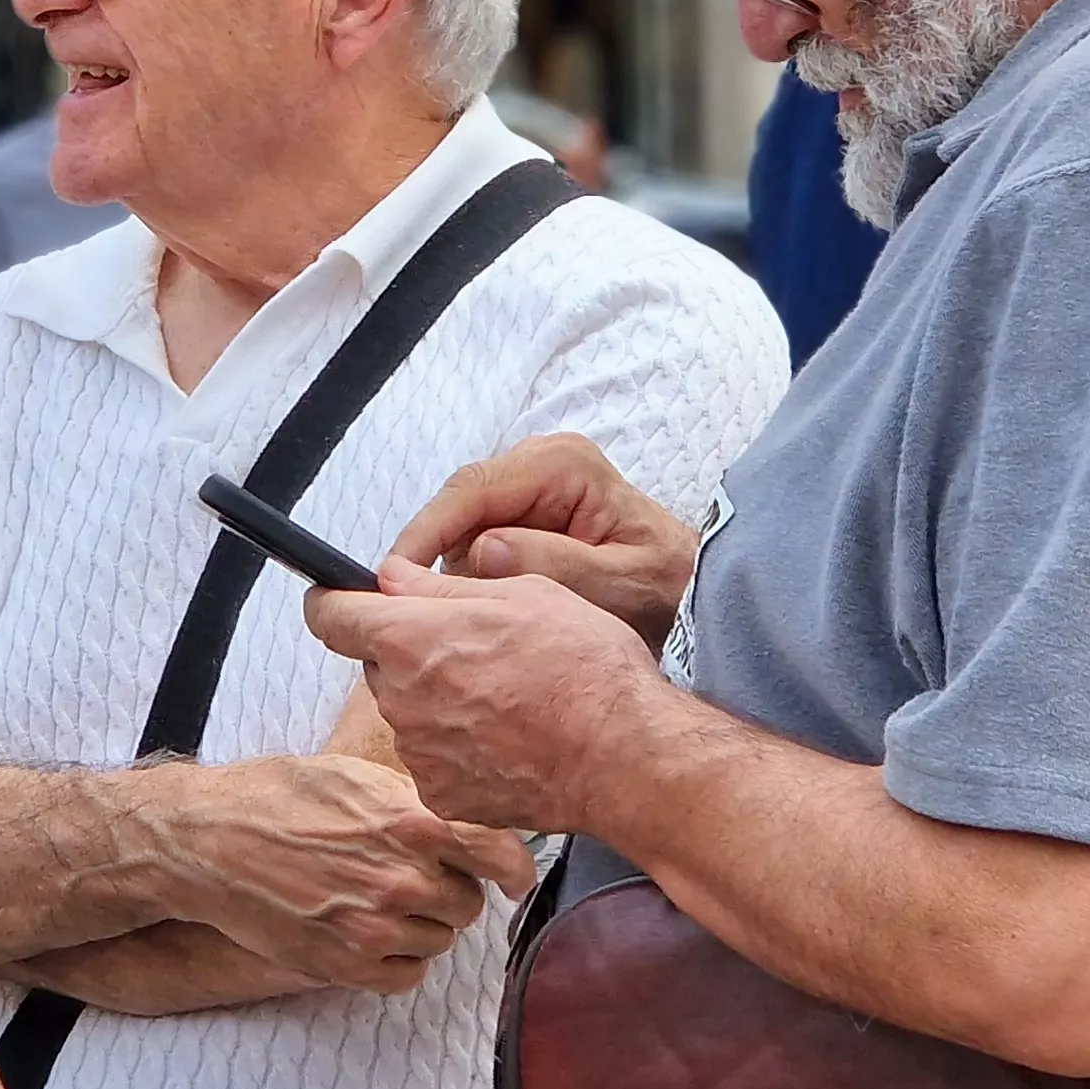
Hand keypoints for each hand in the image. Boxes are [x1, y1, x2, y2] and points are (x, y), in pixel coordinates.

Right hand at [126, 752, 535, 995]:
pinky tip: (374, 933)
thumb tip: (468, 824)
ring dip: (423, 925)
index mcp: (409, 821)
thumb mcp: (355, 776)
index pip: (497, 854)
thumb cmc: (277, 798)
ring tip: (380, 899)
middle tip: (414, 875)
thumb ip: (416, 801)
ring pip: (440, 941)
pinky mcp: (345, 963)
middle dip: (449, 890)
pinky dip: (400, 960)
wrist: (210, 842)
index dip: (515, 868)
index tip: (516, 878)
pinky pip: (407, 975)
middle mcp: (400, 878)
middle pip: (467, 903)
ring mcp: (373, 926)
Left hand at [305, 564, 678, 832]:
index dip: (335, 601)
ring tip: (505, 698)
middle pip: (378, 666)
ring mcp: (420, 754)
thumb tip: (392, 577)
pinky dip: (460, 748)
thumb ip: (442, 586)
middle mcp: (402, 699)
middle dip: (410, 653)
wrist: (623, 756)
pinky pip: (434, 760)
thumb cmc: (584, 668)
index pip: (331, 615)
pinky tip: (508, 738)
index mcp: (411, 640)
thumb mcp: (522, 593)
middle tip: (474, 649)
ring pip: (409, 714)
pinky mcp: (443, 796)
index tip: (344, 600)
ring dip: (438, 701)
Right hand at [387, 434, 701, 646]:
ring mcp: (529, 488)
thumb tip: (485, 551)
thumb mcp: (623, 584)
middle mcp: (539, 465)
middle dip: (437, 560)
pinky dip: (475, 580)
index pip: (471, 490)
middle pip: (457, 508)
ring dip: (458, 576)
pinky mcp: (524, 515)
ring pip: (460, 530)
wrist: (697, 593)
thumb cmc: (669, 588)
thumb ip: (559, 566)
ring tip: (473, 623)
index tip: (392, 579)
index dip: (425, 533)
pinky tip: (489, 614)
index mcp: (563, 465)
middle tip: (425, 617)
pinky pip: (476, 545)